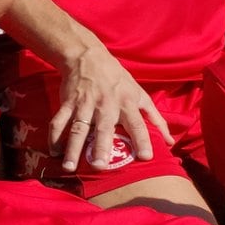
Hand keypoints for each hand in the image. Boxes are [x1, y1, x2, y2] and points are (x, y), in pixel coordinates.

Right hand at [52, 41, 173, 170]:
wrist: (88, 58)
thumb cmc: (118, 80)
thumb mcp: (140, 94)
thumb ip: (155, 118)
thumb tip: (170, 141)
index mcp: (127, 103)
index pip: (138, 124)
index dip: (143, 140)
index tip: (146, 157)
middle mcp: (106, 105)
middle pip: (104, 128)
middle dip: (101, 146)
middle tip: (99, 166)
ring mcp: (85, 104)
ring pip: (78, 128)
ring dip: (72, 147)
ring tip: (69, 167)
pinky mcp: (68, 102)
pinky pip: (59, 121)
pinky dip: (54, 136)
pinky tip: (54, 152)